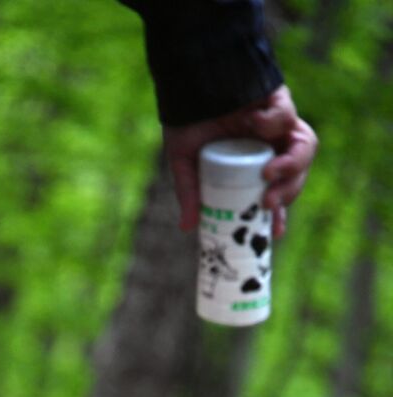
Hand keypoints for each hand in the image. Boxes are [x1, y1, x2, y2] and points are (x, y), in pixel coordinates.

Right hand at [163, 85, 317, 238]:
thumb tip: (187, 227)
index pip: (276, 192)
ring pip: (303, 148)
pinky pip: (287, 116)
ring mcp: (278, 123)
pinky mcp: (279, 99)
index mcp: (253, 164)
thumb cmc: (186, 118)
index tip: (273, 231)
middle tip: (267, 203)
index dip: (279, 212)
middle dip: (288, 192)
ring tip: (269, 174)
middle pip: (296, 174)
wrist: (187, 76)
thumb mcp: (183, 161)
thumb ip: (188, 191)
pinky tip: (253, 123)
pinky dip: (273, 123)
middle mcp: (271, 145)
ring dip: (292, 166)